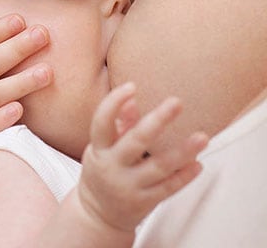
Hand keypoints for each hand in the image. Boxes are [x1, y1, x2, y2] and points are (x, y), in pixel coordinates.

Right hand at [78, 83, 207, 235]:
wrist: (98, 215)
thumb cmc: (103, 170)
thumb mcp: (102, 147)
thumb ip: (118, 124)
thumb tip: (132, 101)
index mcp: (99, 149)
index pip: (102, 122)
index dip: (114, 102)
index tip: (132, 86)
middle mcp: (113, 167)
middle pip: (136, 141)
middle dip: (157, 121)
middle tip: (177, 102)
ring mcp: (129, 187)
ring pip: (159, 167)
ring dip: (183, 152)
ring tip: (202, 137)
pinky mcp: (144, 203)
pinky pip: (168, 188)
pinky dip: (184, 176)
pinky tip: (198, 163)